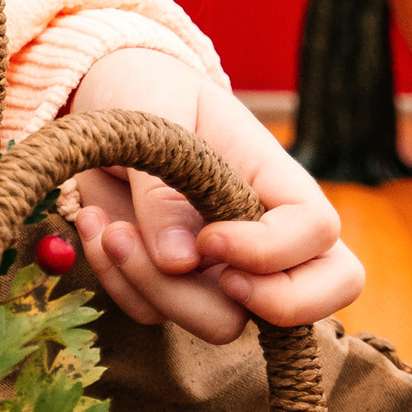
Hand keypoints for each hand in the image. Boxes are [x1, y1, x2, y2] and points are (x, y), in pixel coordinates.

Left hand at [60, 48, 363, 344]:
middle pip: (306, 304)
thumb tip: (181, 262)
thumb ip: (166, 186)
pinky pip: (155, 314)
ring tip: (108, 229)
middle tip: (197, 269)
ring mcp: (220, 266)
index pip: (317, 234)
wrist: (104, 94)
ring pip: (222, 322)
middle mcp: (262, 234)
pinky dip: (118, 280)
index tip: (209, 238)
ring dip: (154, 287)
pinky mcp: (172, 283)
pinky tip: (94, 226)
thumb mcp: (155, 114)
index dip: (273, 252)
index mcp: (275, 180)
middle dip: (254, 306)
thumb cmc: (148, 89)